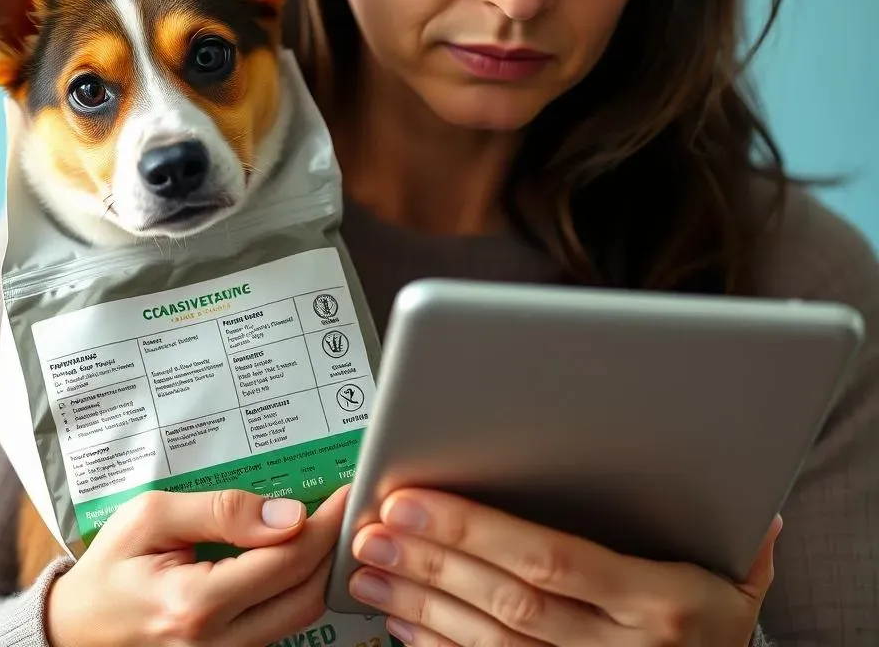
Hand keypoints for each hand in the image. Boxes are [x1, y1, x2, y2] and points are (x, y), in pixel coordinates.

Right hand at [47, 485, 347, 646]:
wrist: (72, 630)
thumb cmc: (109, 567)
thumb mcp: (151, 516)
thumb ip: (221, 510)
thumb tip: (288, 513)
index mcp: (195, 603)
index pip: (287, 559)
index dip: (326, 523)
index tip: (348, 492)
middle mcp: (217, 643)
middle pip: (307, 593)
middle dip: (335, 545)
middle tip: (350, 505)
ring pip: (301, 614)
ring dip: (322, 568)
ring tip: (331, 524)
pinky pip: (280, 626)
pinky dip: (300, 588)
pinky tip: (301, 554)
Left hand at [347, 490, 780, 646]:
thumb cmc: (718, 630)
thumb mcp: (736, 577)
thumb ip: (724, 526)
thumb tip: (724, 475)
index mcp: (658, 602)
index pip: (550, 558)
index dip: (476, 529)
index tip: (415, 500)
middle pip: (507, 599)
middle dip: (432, 560)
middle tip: (375, 528)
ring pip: (487, 640)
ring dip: (420, 603)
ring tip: (369, 568)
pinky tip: (401, 622)